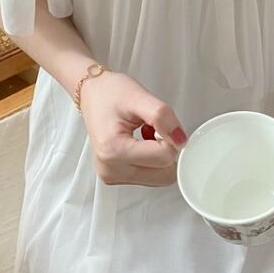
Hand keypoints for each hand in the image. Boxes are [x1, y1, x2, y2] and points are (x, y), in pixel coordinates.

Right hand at [80, 69, 187, 186]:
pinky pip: (151, 178)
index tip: (156, 124)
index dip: (169, 138)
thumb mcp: (138, 96)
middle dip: (166, 150)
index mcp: (113, 151)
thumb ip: (162, 117)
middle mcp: (111, 170)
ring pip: (160, 178)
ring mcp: (113, 177)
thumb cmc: (110, 93)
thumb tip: (181, 140)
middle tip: (150, 129)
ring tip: (143, 135)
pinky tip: (140, 144)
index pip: (164, 157)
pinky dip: (153, 162)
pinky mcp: (117, 179)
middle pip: (164, 174)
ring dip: (160, 156)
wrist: (92, 95)